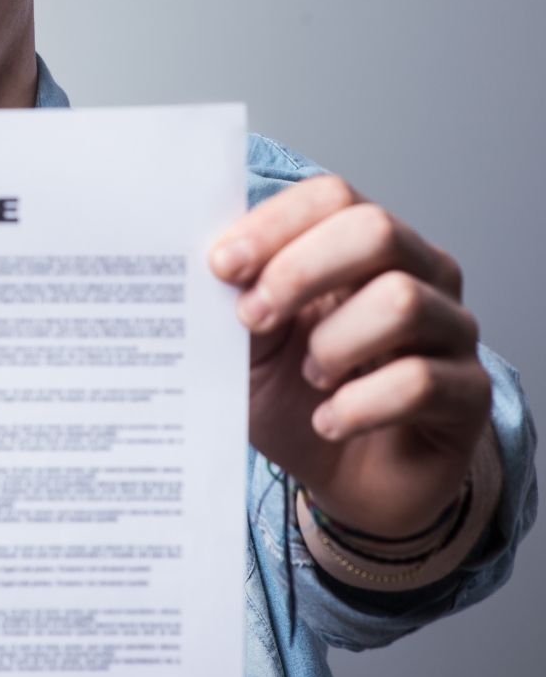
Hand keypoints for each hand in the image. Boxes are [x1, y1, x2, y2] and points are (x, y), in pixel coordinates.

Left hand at [209, 175, 490, 537]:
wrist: (344, 479)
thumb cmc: (294, 396)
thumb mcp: (248, 344)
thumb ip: (236, 298)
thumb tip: (208, 265)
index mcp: (360, 244)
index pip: (331, 197)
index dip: (274, 225)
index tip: (220, 265)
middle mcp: (417, 272)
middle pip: (375, 231)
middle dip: (300, 271)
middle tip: (253, 317)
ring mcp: (451, 329)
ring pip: (402, 301)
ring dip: (334, 342)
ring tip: (308, 375)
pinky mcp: (469, 393)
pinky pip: (420, 382)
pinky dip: (358, 405)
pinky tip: (329, 421)